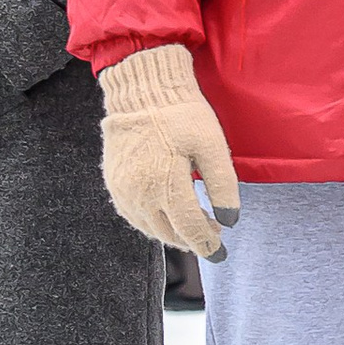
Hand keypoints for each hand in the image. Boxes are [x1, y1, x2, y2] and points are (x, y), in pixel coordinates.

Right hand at [97, 42, 240, 255]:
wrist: (142, 91)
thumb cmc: (182, 114)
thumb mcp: (212, 146)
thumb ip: (222, 186)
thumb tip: (229, 221)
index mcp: (165, 184)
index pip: (190, 228)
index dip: (207, 244)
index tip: (221, 253)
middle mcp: (140, 193)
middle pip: (169, 233)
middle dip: (193, 240)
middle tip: (213, 233)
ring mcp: (123, 190)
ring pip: (150, 228)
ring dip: (173, 234)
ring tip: (195, 225)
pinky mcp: (114, 183)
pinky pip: (133, 216)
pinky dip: (153, 223)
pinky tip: (168, 216)